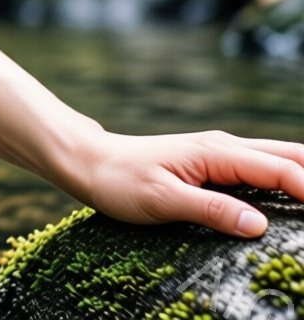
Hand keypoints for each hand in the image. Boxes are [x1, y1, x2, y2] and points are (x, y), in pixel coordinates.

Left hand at [60, 127, 303, 236]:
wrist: (89, 162)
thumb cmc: (119, 180)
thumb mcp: (162, 200)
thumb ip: (211, 210)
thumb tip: (259, 225)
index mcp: (216, 153)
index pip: (278, 169)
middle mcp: (224, 147)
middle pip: (288, 155)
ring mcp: (220, 153)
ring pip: (277, 157)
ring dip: (302, 173)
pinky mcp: (213, 164)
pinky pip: (260, 166)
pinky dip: (284, 176)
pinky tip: (293, 194)